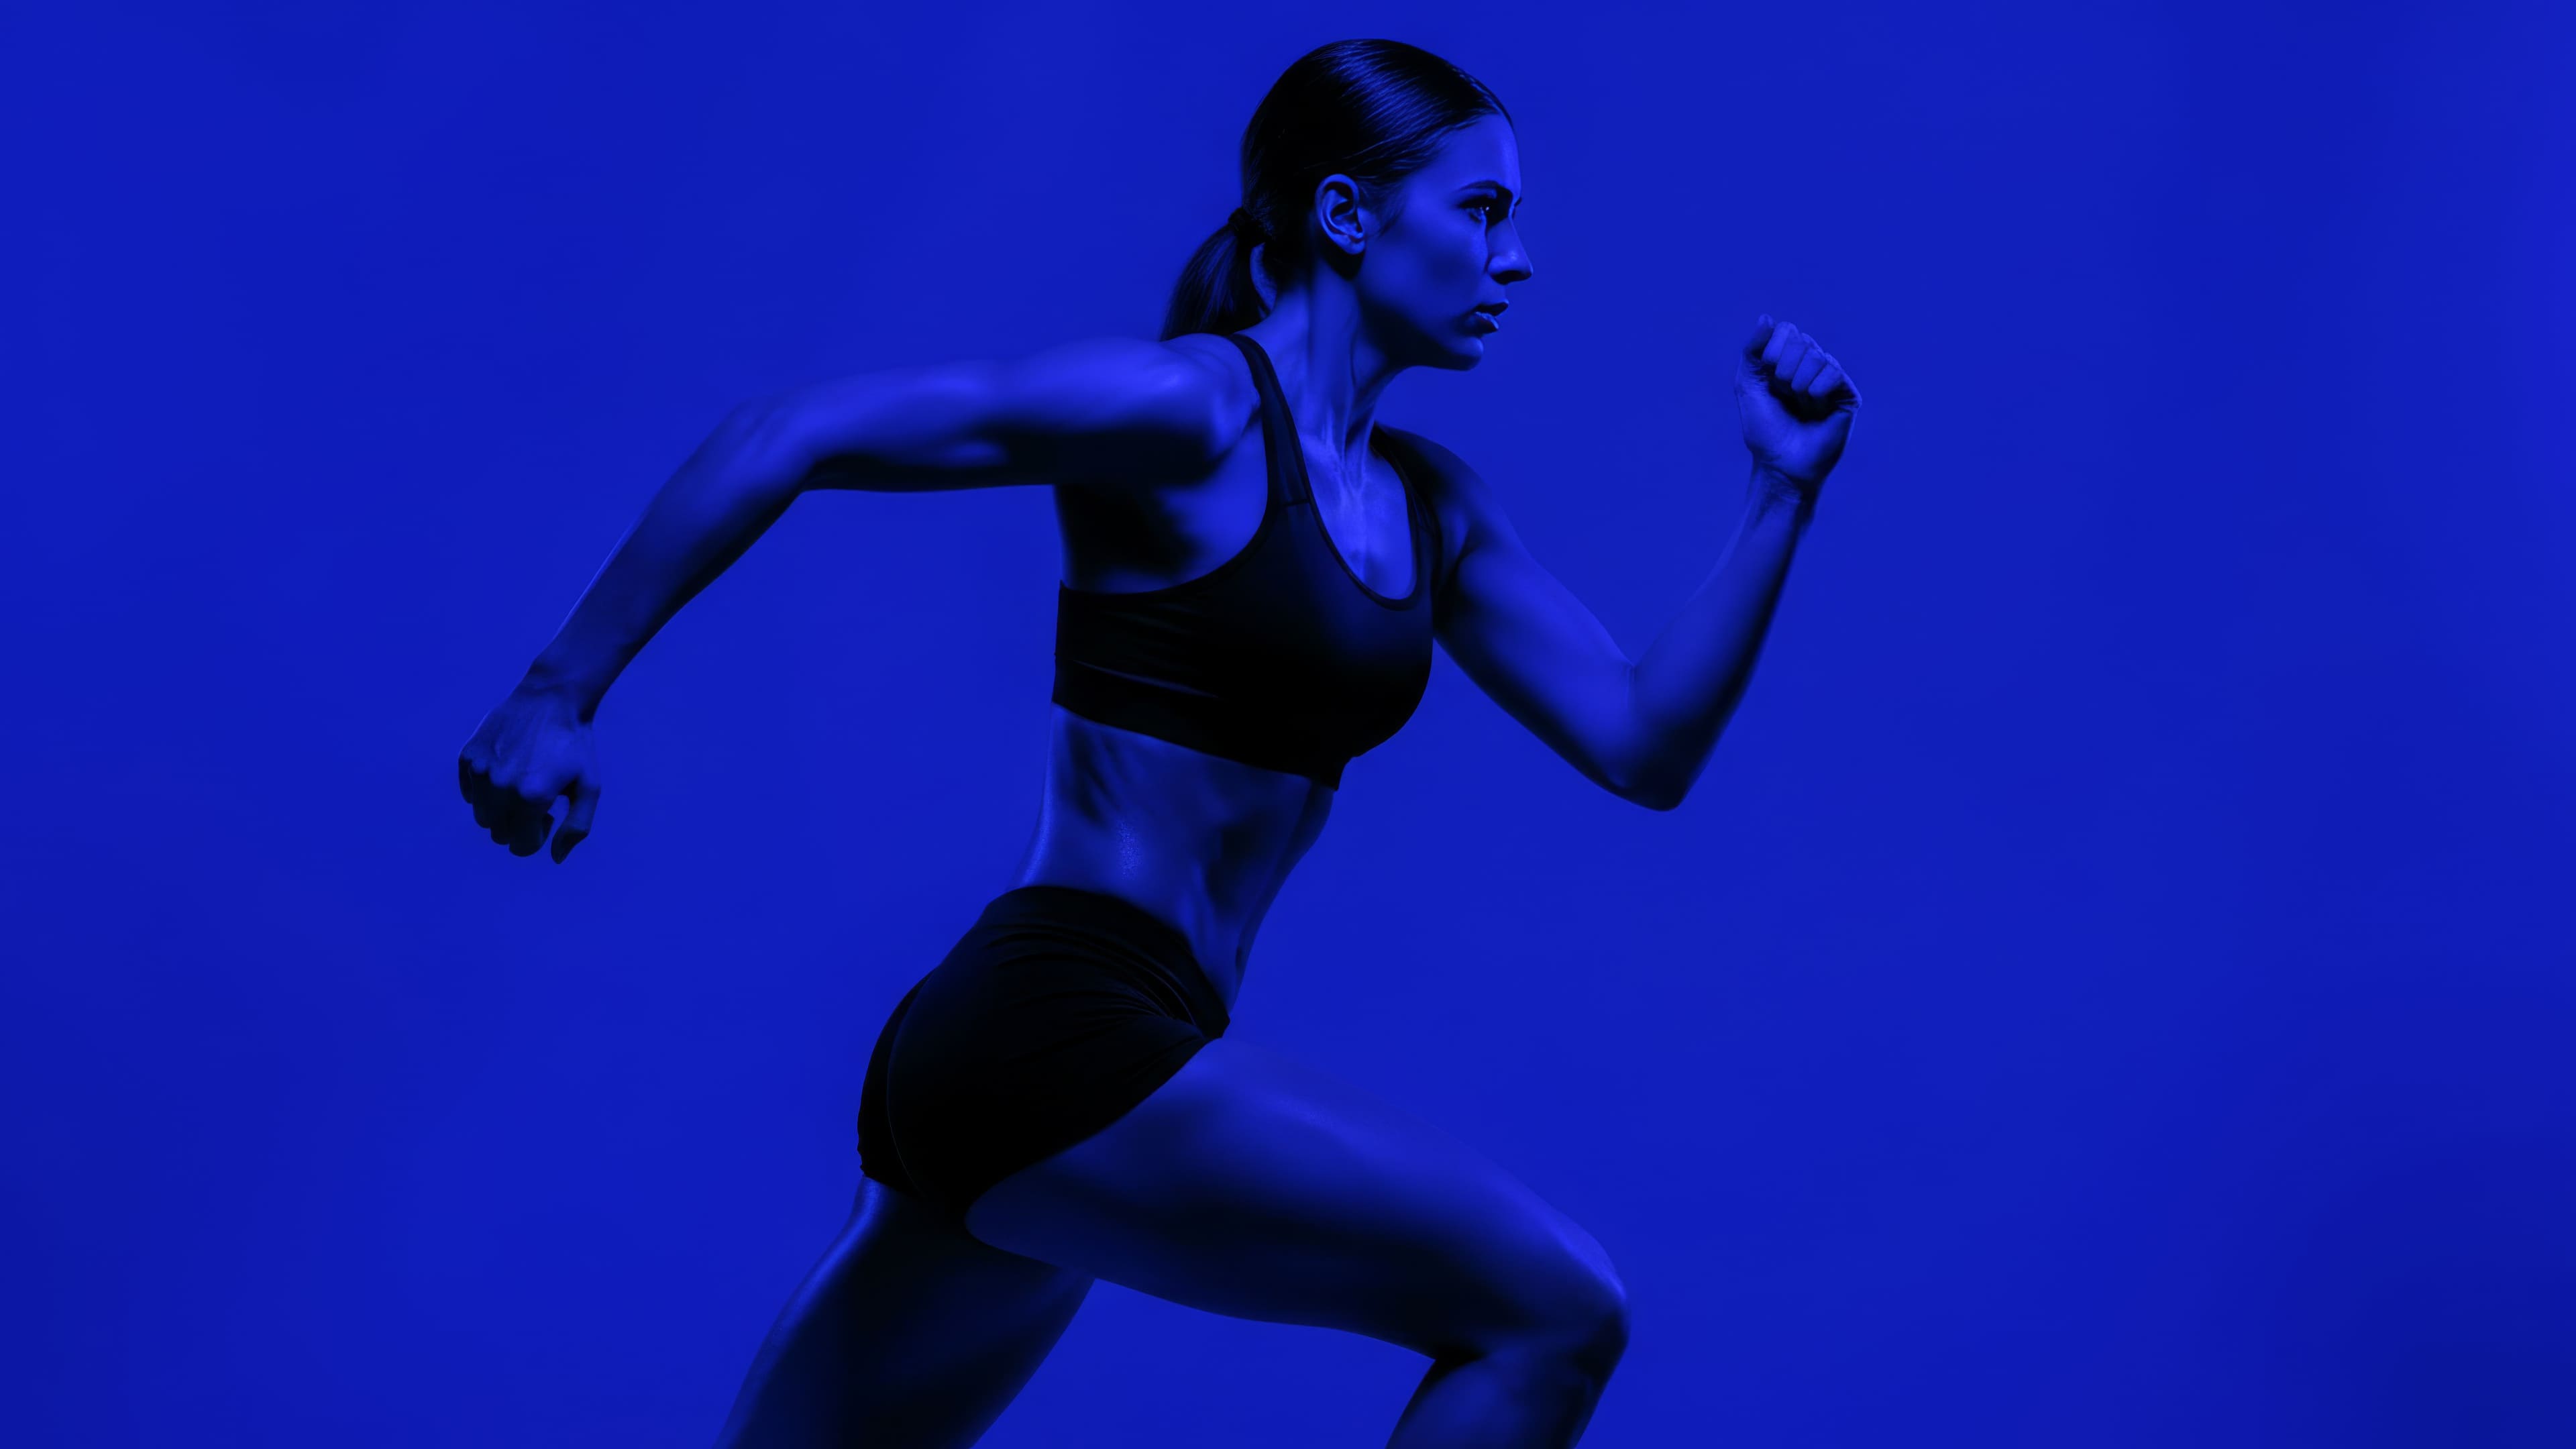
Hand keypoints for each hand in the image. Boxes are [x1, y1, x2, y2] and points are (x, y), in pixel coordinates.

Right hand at [458, 685, 601, 861]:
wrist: (551, 699)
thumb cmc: (574, 745)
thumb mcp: (589, 787)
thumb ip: (577, 826)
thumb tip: (557, 857)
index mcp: (531, 797)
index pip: (520, 846)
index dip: (536, 836)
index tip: (548, 815)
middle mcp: (501, 786)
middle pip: (498, 833)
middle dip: (517, 825)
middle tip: (535, 800)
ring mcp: (481, 771)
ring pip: (482, 816)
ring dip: (500, 811)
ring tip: (520, 786)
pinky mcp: (468, 757)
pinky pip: (469, 793)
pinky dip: (484, 791)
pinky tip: (506, 771)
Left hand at [1735, 315, 1861, 495]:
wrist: (1782, 463)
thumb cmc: (1764, 430)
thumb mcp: (1747, 386)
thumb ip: (1752, 351)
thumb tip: (1766, 318)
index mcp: (1787, 361)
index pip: (1786, 330)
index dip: (1773, 352)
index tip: (1768, 379)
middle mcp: (1811, 366)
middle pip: (1801, 340)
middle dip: (1784, 369)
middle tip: (1785, 395)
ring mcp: (1830, 379)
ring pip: (1817, 355)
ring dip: (1799, 383)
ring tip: (1801, 404)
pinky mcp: (1847, 394)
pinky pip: (1833, 372)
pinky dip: (1817, 388)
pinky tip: (1816, 405)